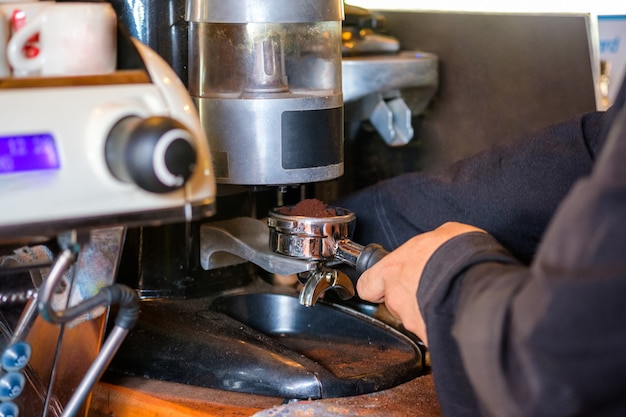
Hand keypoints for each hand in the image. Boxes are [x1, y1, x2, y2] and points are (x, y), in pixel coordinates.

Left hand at [356, 222, 485, 345]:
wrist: (479, 284)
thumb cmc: (460, 255)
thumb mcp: (446, 234)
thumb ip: (430, 244)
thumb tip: (437, 245)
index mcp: (393, 270)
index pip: (367, 284)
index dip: (376, 285)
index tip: (386, 282)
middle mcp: (398, 298)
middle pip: (393, 304)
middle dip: (408, 300)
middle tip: (427, 290)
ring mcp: (413, 321)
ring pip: (414, 320)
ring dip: (428, 313)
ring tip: (451, 301)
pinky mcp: (430, 338)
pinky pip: (433, 334)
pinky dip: (443, 328)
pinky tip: (459, 318)